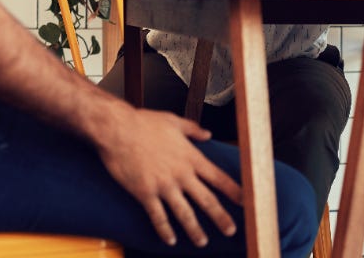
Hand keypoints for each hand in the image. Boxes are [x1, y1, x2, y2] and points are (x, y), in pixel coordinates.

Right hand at [94, 106, 241, 246]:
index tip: (246, 201)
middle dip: (220, 217)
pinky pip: (158, 216)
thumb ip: (193, 130)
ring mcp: (164, 185)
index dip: (234, 191)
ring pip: (184, 213)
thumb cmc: (144, 123)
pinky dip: (164, 230)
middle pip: (207, 200)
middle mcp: (181, 174)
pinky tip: (170, 240)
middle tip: (231, 231)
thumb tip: (208, 134)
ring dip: (195, 229)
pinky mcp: (145, 193)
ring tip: (202, 242)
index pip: (219, 178)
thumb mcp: (174, 121)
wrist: (117, 129)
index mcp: (191, 157)